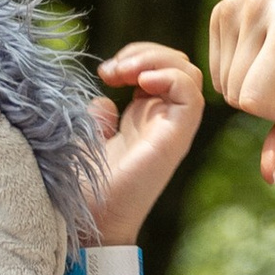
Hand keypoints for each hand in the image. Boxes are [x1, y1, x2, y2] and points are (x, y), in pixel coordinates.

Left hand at [86, 43, 204, 244]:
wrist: (87, 221)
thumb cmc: (83, 189)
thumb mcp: (85, 141)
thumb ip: (98, 119)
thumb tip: (105, 101)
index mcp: (143, 118)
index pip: (158, 69)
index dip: (136, 57)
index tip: (105, 71)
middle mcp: (162, 121)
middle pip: (176, 65)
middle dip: (145, 53)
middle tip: (111, 70)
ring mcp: (171, 129)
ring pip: (188, 73)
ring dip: (156, 60)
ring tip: (124, 72)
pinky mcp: (175, 138)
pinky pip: (191, 95)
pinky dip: (171, 77)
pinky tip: (141, 82)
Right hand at [208, 0, 274, 184]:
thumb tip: (268, 176)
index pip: (254, 100)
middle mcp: (258, 5)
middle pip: (234, 93)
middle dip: (271, 97)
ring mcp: (238, 1)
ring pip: (223, 83)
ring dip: (256, 83)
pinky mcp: (226, 4)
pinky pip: (217, 64)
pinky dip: (243, 68)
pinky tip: (273, 49)